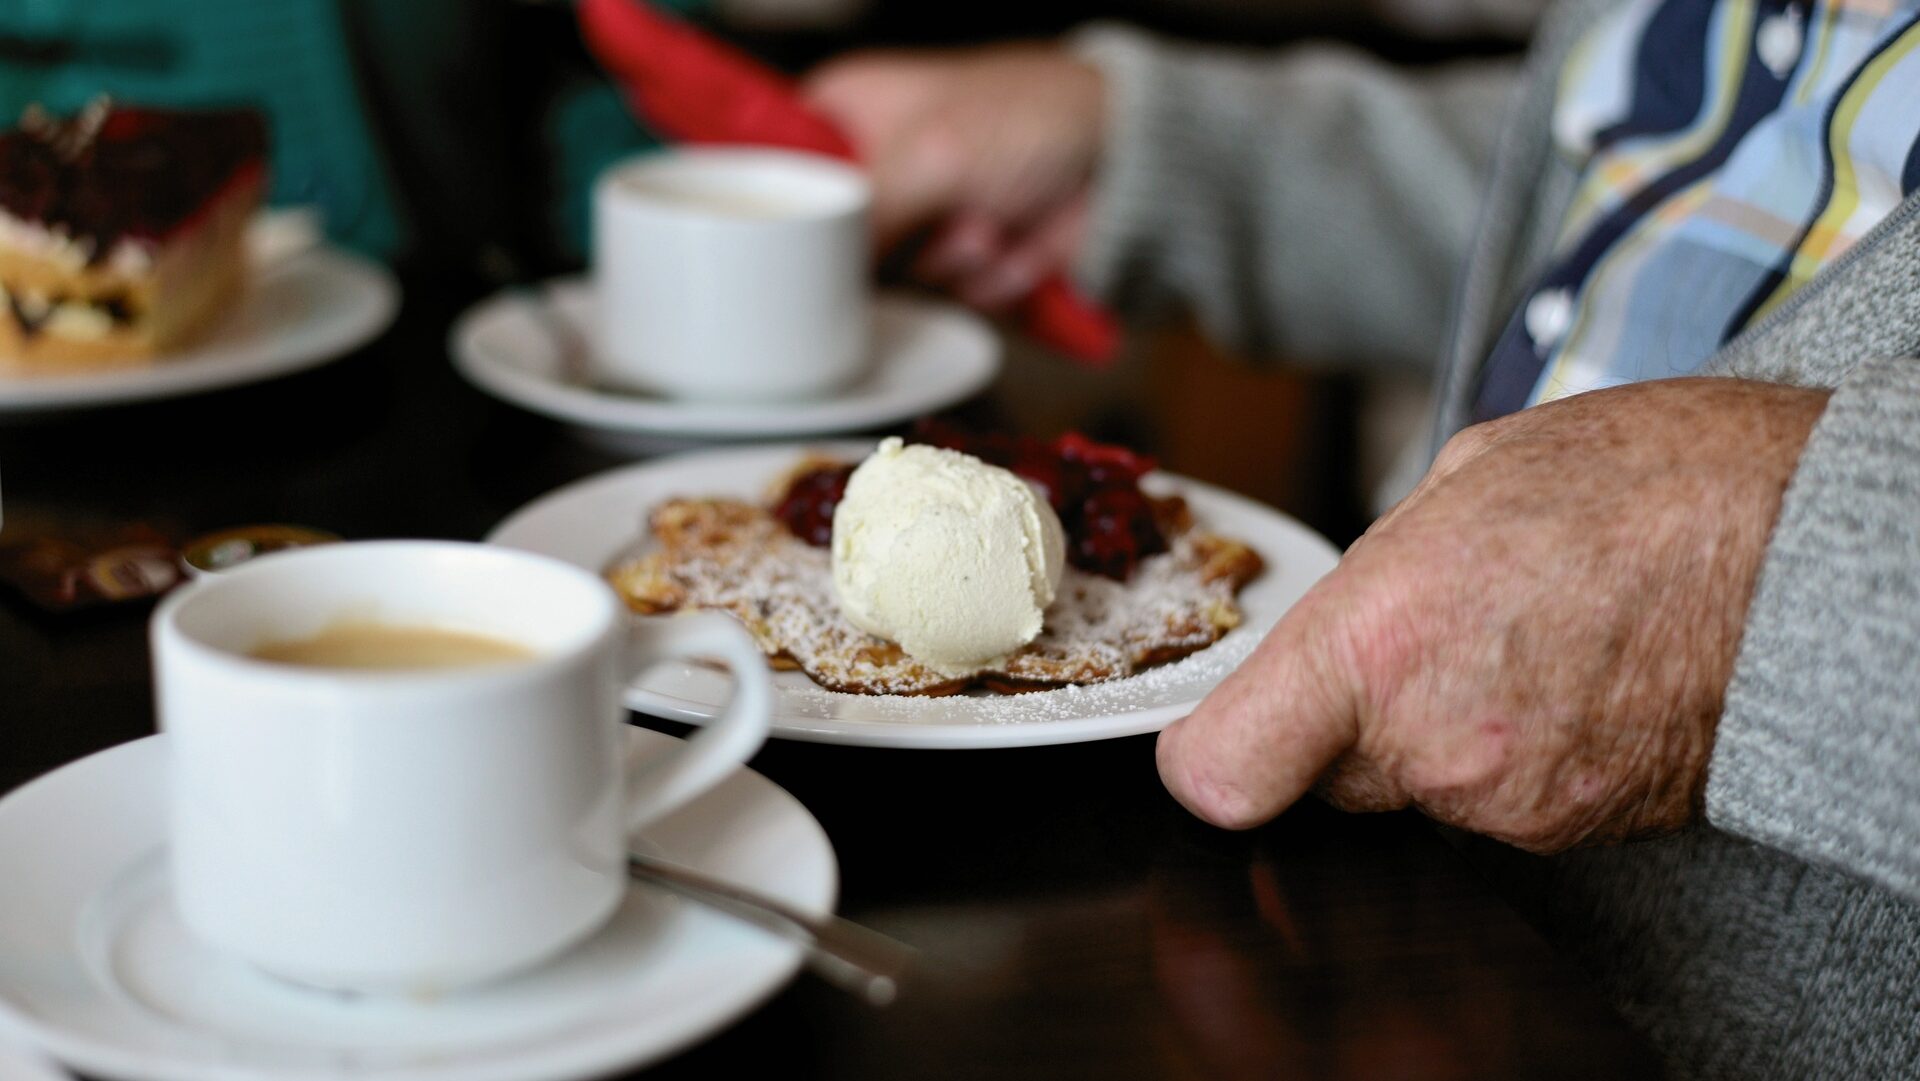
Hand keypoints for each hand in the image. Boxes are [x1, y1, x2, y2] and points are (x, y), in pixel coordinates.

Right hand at [803, 45, 1103, 310]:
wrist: (1124, 161)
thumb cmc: (1031, 118)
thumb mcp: (929, 155)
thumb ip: (859, 217)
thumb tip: (812, 275)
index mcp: (848, 111)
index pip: (778, 167)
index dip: (787, 212)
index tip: (797, 242)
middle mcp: (874, 167)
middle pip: (831, 244)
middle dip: (896, 244)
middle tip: (931, 217)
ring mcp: (918, 218)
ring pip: (892, 281)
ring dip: (950, 260)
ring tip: (990, 221)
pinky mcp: (958, 261)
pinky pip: (943, 297)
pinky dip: (985, 279)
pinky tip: (1014, 242)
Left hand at [1158, 378, 1830, 850]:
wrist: (1806, 547)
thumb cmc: (1649, 483)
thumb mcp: (1465, 479)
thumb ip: (1376, 571)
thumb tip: (1343, 615)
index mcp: (1378, 643)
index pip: (1222, 772)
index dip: (1209, 755)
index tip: (1219, 733)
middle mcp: (1435, 745)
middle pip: (1323, 775)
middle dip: (1348, 717)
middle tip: (1427, 635)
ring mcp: (1513, 804)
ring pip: (1418, 786)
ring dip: (1442, 730)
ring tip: (1526, 636)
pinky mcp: (1578, 835)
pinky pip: (1500, 802)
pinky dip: (1516, 752)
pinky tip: (1570, 673)